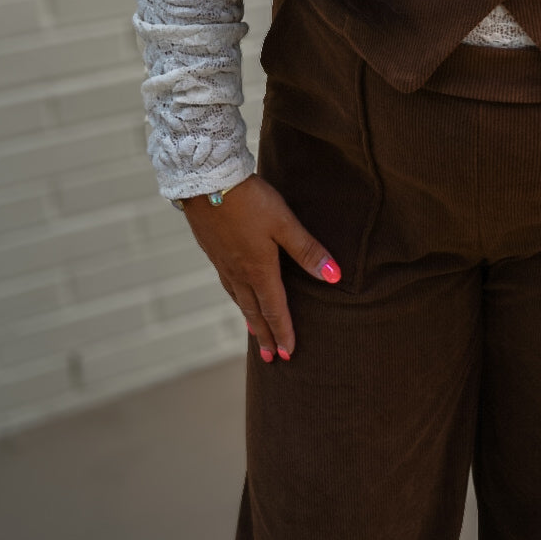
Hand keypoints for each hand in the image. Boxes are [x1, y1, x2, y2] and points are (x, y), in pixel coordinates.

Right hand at [180, 174, 340, 362]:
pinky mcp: (212, 250)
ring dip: (249, 319)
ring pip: (238, 299)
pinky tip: (236, 292)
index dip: (284, 331)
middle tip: (271, 358)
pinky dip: (236, 298)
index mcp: (259, 270)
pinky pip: (227, 284)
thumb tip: (334, 276)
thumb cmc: (250, 201)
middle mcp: (239, 272)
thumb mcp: (284, 223)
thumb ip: (307, 250)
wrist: (206, 182)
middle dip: (265, 334)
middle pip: (254, 311)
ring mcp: (223, 262)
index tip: (289, 353)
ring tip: (254, 332)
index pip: (275, 309)